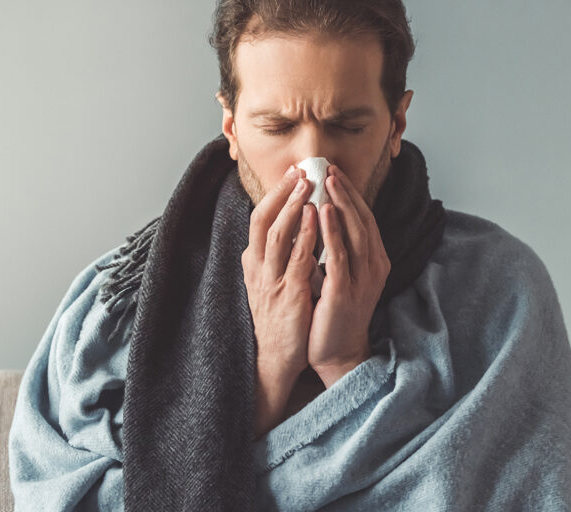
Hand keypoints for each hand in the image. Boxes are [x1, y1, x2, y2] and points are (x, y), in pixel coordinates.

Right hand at [242, 165, 319, 380]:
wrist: (276, 358)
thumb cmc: (280, 317)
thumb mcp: (273, 280)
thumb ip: (280, 255)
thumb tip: (293, 224)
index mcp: (254, 263)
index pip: (259, 219)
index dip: (274, 194)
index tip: (291, 173)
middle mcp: (258, 268)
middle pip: (263, 220)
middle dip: (281, 193)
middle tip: (299, 170)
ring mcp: (271, 281)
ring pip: (277, 235)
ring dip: (292, 207)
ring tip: (307, 184)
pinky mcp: (289, 295)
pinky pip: (297, 259)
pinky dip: (305, 234)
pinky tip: (316, 217)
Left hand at [308, 166, 390, 386]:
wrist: (337, 353)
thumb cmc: (334, 313)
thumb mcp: (342, 275)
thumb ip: (339, 249)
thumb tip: (324, 217)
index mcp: (374, 261)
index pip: (364, 218)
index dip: (350, 194)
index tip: (333, 172)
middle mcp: (373, 267)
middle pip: (362, 220)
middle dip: (345, 192)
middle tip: (328, 168)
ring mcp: (361, 279)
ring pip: (354, 233)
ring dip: (341, 204)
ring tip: (327, 181)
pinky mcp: (344, 291)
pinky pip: (339, 256)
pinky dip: (332, 232)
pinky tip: (322, 213)